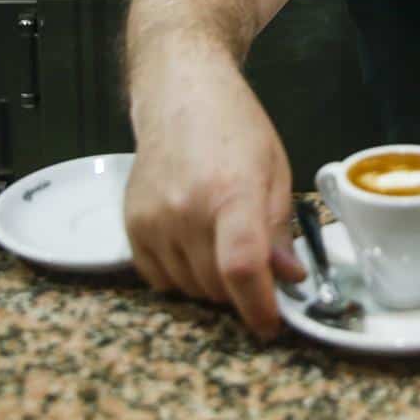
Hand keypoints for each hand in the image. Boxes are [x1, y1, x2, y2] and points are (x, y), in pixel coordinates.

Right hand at [123, 49, 305, 338]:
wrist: (181, 95)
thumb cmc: (234, 127)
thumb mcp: (275, 170)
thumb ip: (280, 228)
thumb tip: (287, 277)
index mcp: (231, 192)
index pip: (242, 268)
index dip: (259, 306)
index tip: (271, 323)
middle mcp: (186, 209)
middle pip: (216, 286)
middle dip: (242, 292)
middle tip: (255, 269)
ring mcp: (153, 218)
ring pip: (189, 288)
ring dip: (212, 284)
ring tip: (222, 242)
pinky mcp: (131, 224)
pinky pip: (159, 279)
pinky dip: (181, 275)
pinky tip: (194, 242)